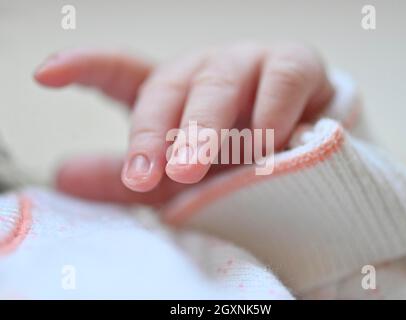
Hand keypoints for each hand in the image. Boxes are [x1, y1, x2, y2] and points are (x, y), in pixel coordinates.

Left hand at [34, 43, 333, 205]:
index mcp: (173, 92)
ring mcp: (250, 63)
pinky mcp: (297, 65)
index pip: (122, 72)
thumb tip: (64, 176)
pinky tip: (267, 145)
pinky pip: (281, 80)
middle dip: (155, 132)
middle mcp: (205, 72)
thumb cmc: (237, 161)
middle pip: (169, 87)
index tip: (46, 76)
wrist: (308, 156)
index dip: (85, 68)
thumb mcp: (178, 175)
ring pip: (219, 83)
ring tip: (193, 169)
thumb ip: (127, 178)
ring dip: (206, 127)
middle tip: (147, 177)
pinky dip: (271, 114)